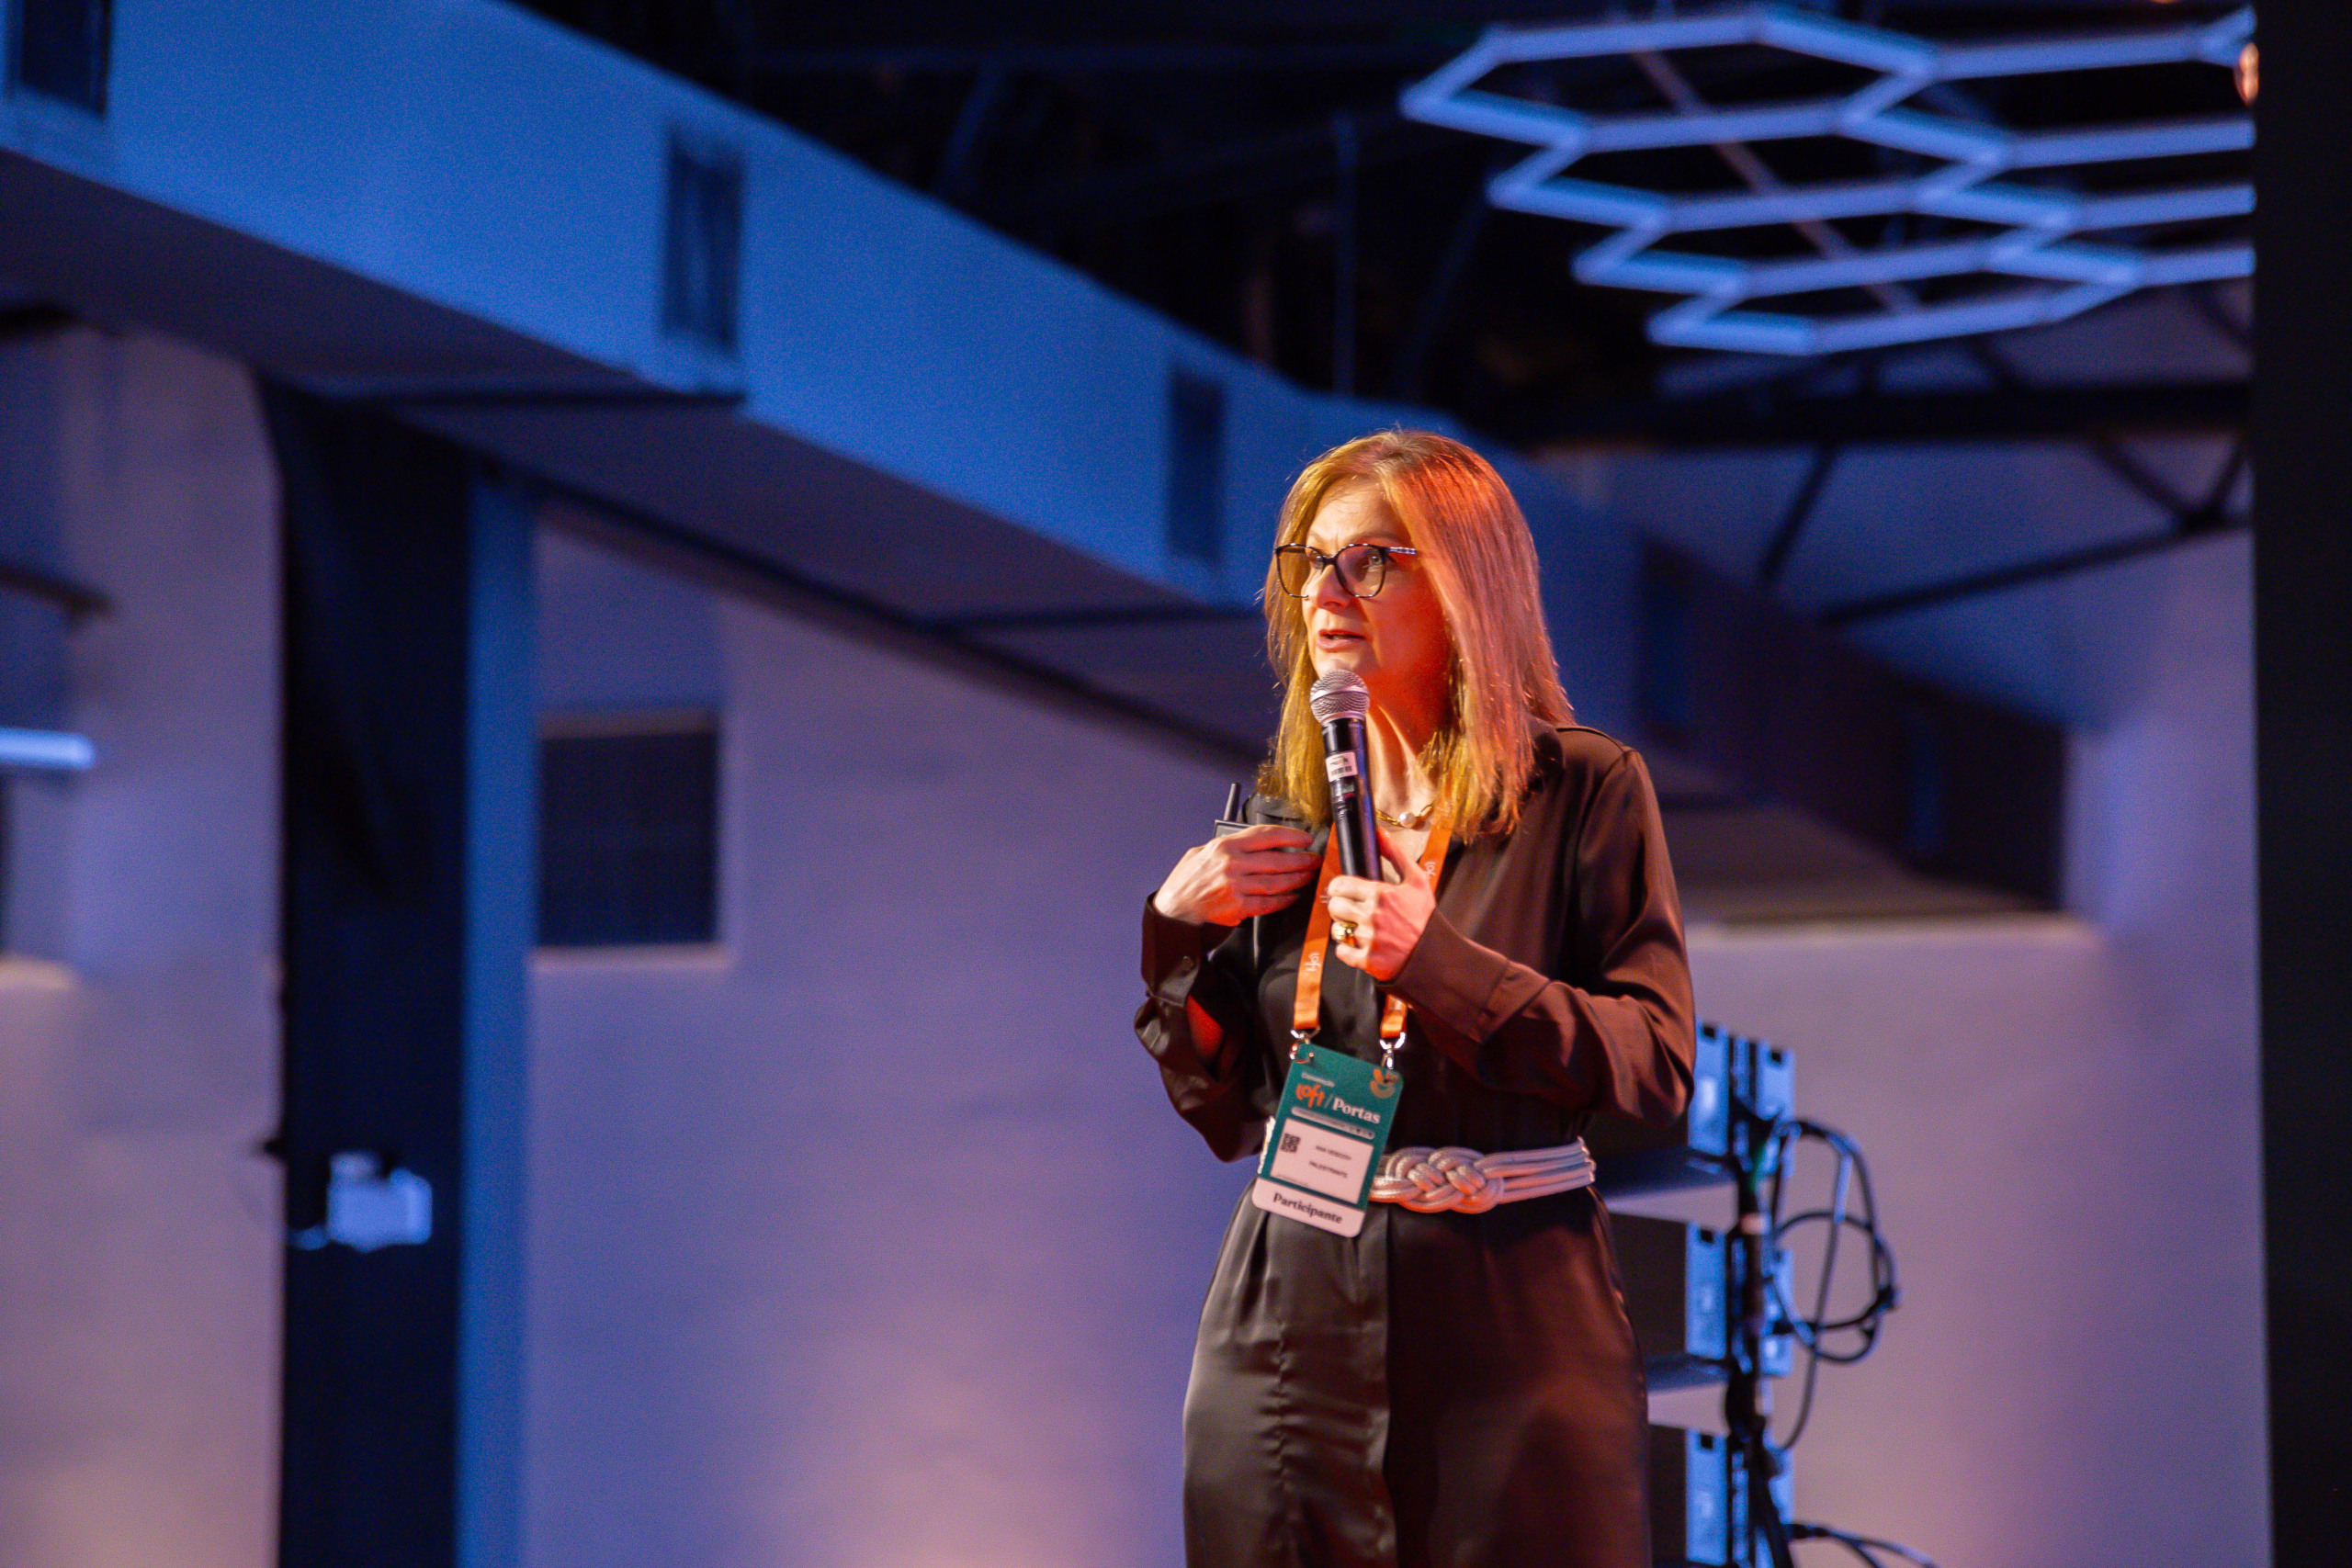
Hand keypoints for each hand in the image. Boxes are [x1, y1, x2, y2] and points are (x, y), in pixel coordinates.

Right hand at [1152, 823, 1317, 925]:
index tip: (1304, 839)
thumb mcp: (1200, 853)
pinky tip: (1292, 897)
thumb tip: (1252, 843)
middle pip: (1276, 860)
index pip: (1265, 835)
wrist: (1174, 911)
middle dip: (1301, 860)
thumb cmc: (1186, 882)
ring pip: (1276, 882)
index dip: (1289, 836)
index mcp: (1224, 846)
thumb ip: (1225, 847)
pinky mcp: (1238, 907)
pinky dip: (1283, 900)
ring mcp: (1235, 886)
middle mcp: (1232, 864)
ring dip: (1297, 880)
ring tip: (1309, 877)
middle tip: (1314, 860)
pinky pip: (1268, 903)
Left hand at [1326, 825, 1433, 981]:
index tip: (1343, 892)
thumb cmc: (1425, 917)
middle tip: (1351, 910)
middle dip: (1340, 907)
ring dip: (1344, 929)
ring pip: (1336, 929)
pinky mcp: (1367, 961)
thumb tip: (1380, 832)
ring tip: (1359, 928)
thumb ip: (1395, 854)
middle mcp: (1372, 916)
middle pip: (1334, 907)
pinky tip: (1362, 945)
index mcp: (1380, 894)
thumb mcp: (1416, 880)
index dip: (1338, 888)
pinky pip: (1341, 951)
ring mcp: (1369, 940)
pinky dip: (1347, 949)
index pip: (1339, 886)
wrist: (1436, 954)